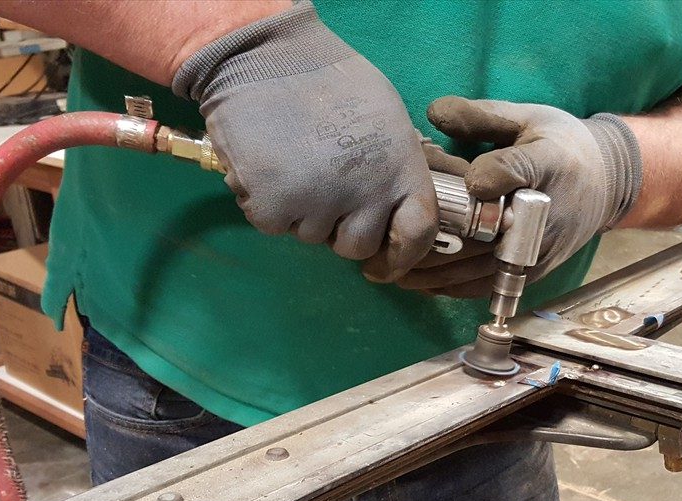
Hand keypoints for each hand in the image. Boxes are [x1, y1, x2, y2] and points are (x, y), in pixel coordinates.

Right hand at [173, 3, 437, 281]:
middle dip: (340, 228)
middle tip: (323, 186)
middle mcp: (367, 193)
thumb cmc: (329, 81)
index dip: (403, 255)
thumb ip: (396, 170)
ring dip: (302, 211)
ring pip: (312, 236)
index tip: (384, 264)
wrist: (264, 56)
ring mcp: (319, 204)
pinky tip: (268, 164)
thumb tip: (397, 212)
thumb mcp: (386, 121)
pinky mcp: (274, 208)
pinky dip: (267, 203)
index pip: (418, 233)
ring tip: (294, 160)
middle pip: (358, 246)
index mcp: (402, 169)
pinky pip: (274, 225)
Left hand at [398, 96, 642, 296]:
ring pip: (477, 268)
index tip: (459, 175)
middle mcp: (543, 212)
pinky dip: (451, 288)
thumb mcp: (528, 119)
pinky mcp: (533, 272)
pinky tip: (421, 282)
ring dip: (431, 273)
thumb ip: (481, 117)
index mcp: (546, 163)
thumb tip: (431, 112)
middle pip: (481, 233)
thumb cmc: (559, 146)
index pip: (513, 169)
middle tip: (388, 240)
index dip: (484, 175)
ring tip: (391, 267)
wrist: (606, 184)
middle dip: (431, 239)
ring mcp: (538, 249)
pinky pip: (487, 286)